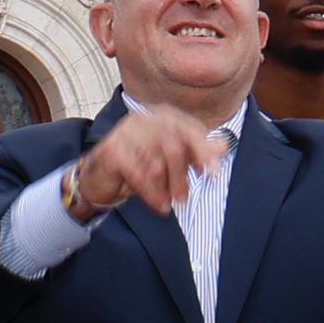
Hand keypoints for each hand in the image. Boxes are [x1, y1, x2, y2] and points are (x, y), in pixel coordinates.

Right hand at [68, 106, 235, 220]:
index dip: (204, 151)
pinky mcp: (112, 150)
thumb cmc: (139, 165)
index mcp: (161, 116)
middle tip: (186, 199)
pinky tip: (160, 206)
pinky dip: (153, 193)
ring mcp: (126, 132)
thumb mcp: (171, 159)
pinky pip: (140, 173)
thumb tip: (225, 145)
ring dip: (168, 187)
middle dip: (183, 175)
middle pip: (175, 144)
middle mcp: (144, 119)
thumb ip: (197, 150)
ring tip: (171, 203)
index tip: (214, 172)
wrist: (98, 178)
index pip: (189, 128)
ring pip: (158, 160)